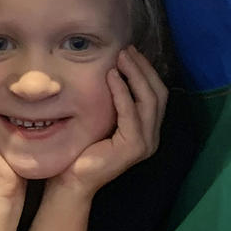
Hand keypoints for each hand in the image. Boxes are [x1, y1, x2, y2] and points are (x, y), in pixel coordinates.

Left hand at [49, 46, 166, 199]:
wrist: (71, 180)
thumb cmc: (82, 149)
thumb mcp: (102, 119)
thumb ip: (114, 101)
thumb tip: (112, 67)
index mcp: (147, 130)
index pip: (157, 94)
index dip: (147, 71)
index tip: (131, 51)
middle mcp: (152, 137)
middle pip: (159, 94)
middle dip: (144, 68)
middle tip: (127, 49)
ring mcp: (145, 143)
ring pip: (149, 100)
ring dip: (135, 75)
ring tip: (121, 57)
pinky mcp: (133, 147)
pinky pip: (131, 113)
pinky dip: (122, 92)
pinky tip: (112, 77)